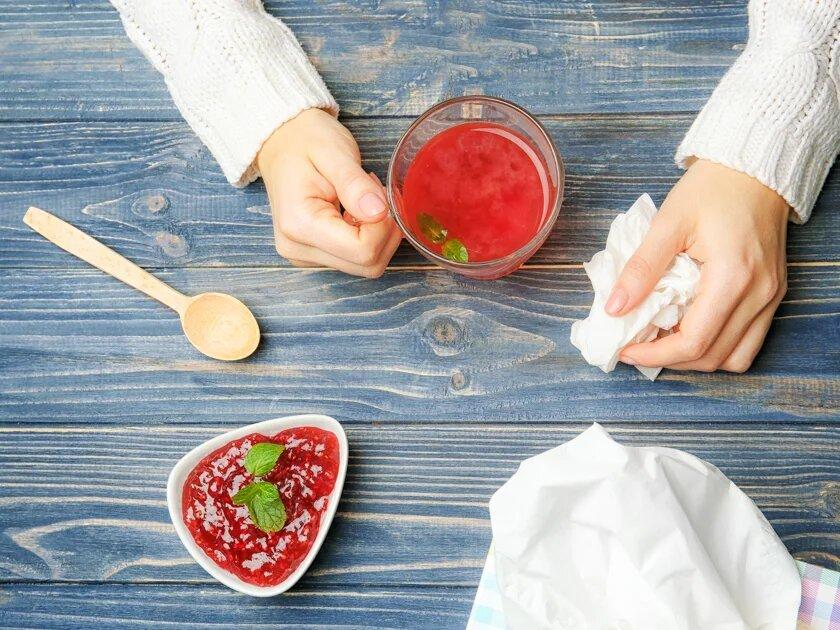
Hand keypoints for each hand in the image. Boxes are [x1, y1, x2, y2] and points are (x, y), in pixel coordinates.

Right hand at [257, 108, 401, 276]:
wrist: (281, 141)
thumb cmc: (305, 141)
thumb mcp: (334, 152)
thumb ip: (355, 185)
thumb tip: (379, 213)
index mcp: (299, 224)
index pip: (363, 250)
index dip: (384, 226)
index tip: (378, 193)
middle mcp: (298, 248)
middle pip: (366, 264)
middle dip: (384, 231)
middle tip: (376, 195)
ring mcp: (304, 256)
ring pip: (365, 266)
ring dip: (378, 235)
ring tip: (364, 200)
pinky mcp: (313, 256)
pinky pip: (355, 260)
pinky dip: (367, 238)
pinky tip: (357, 212)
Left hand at [606, 159, 788, 372]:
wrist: (753, 167)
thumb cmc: (712, 188)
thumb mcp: (667, 223)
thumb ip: (641, 268)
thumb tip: (614, 308)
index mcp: (733, 277)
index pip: (693, 341)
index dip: (655, 356)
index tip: (625, 351)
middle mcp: (759, 294)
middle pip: (713, 357)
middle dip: (670, 359)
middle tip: (637, 346)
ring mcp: (771, 297)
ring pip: (735, 357)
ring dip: (695, 357)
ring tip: (662, 339)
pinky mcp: (773, 294)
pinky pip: (748, 340)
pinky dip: (717, 345)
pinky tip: (689, 327)